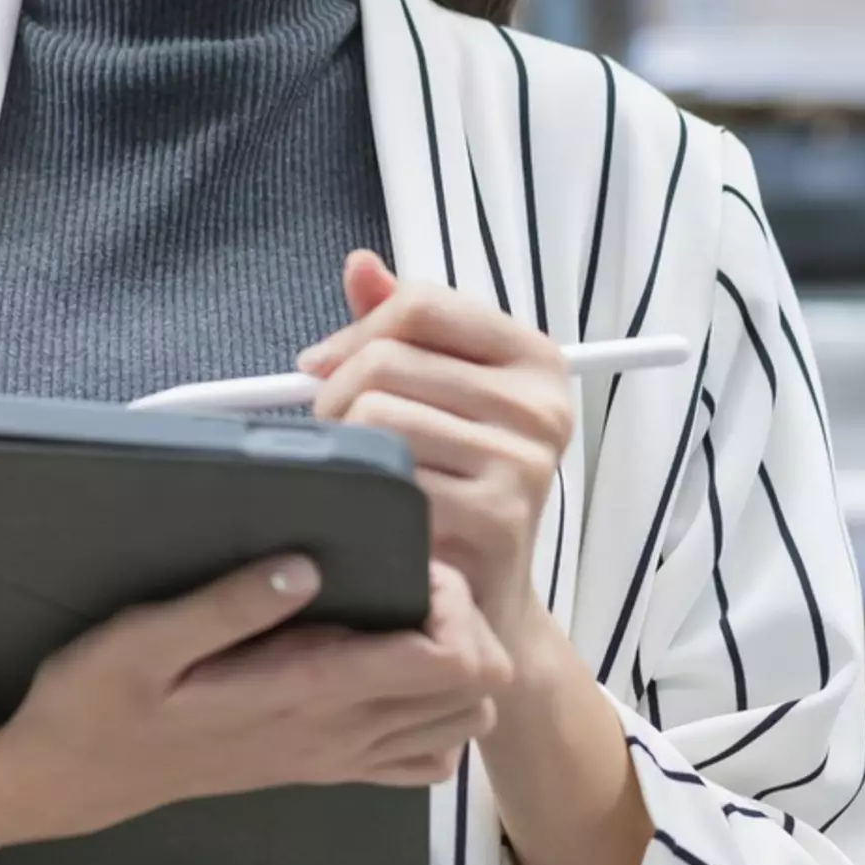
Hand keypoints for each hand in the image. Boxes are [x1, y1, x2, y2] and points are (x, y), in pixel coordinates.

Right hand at [0, 554, 516, 847]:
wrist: (73, 778)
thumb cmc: (99, 700)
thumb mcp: (143, 639)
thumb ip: (227, 604)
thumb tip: (307, 564)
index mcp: (307, 693)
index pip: (449, 660)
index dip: (452, 602)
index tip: (403, 562)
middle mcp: (338, 734)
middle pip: (477, 692)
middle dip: (466, 626)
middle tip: (407, 583)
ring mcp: (336, 758)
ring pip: (461, 726)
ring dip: (455, 666)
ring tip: (399, 619)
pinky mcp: (323, 768)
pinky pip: (422, 760)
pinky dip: (431, 715)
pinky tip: (385, 672)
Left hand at [301, 250, 573, 642]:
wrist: (485, 598)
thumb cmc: (455, 484)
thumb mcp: (441, 394)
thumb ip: (402, 328)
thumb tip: (360, 265)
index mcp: (535, 360)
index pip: (421, 306)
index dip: (355, 332)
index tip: (325, 366)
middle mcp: (540, 408)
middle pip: (386, 360)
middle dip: (335, 395)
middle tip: (336, 435)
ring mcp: (521, 464)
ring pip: (374, 415)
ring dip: (341, 447)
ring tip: (358, 473)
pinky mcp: (492, 519)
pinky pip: (384, 479)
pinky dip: (359, 493)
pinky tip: (372, 511)